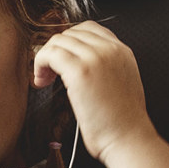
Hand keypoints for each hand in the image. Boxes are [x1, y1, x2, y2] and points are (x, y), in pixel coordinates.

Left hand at [32, 21, 156, 163]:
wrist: (128, 138)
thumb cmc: (121, 121)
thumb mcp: (120, 82)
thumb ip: (105, 66)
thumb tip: (77, 63)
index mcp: (122, 51)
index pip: (87, 29)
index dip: (68, 43)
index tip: (60, 61)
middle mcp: (111, 49)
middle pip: (69, 33)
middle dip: (55, 50)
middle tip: (48, 73)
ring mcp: (96, 58)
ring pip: (58, 41)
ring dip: (45, 58)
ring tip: (44, 80)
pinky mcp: (80, 71)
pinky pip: (50, 54)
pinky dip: (40, 65)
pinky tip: (42, 82)